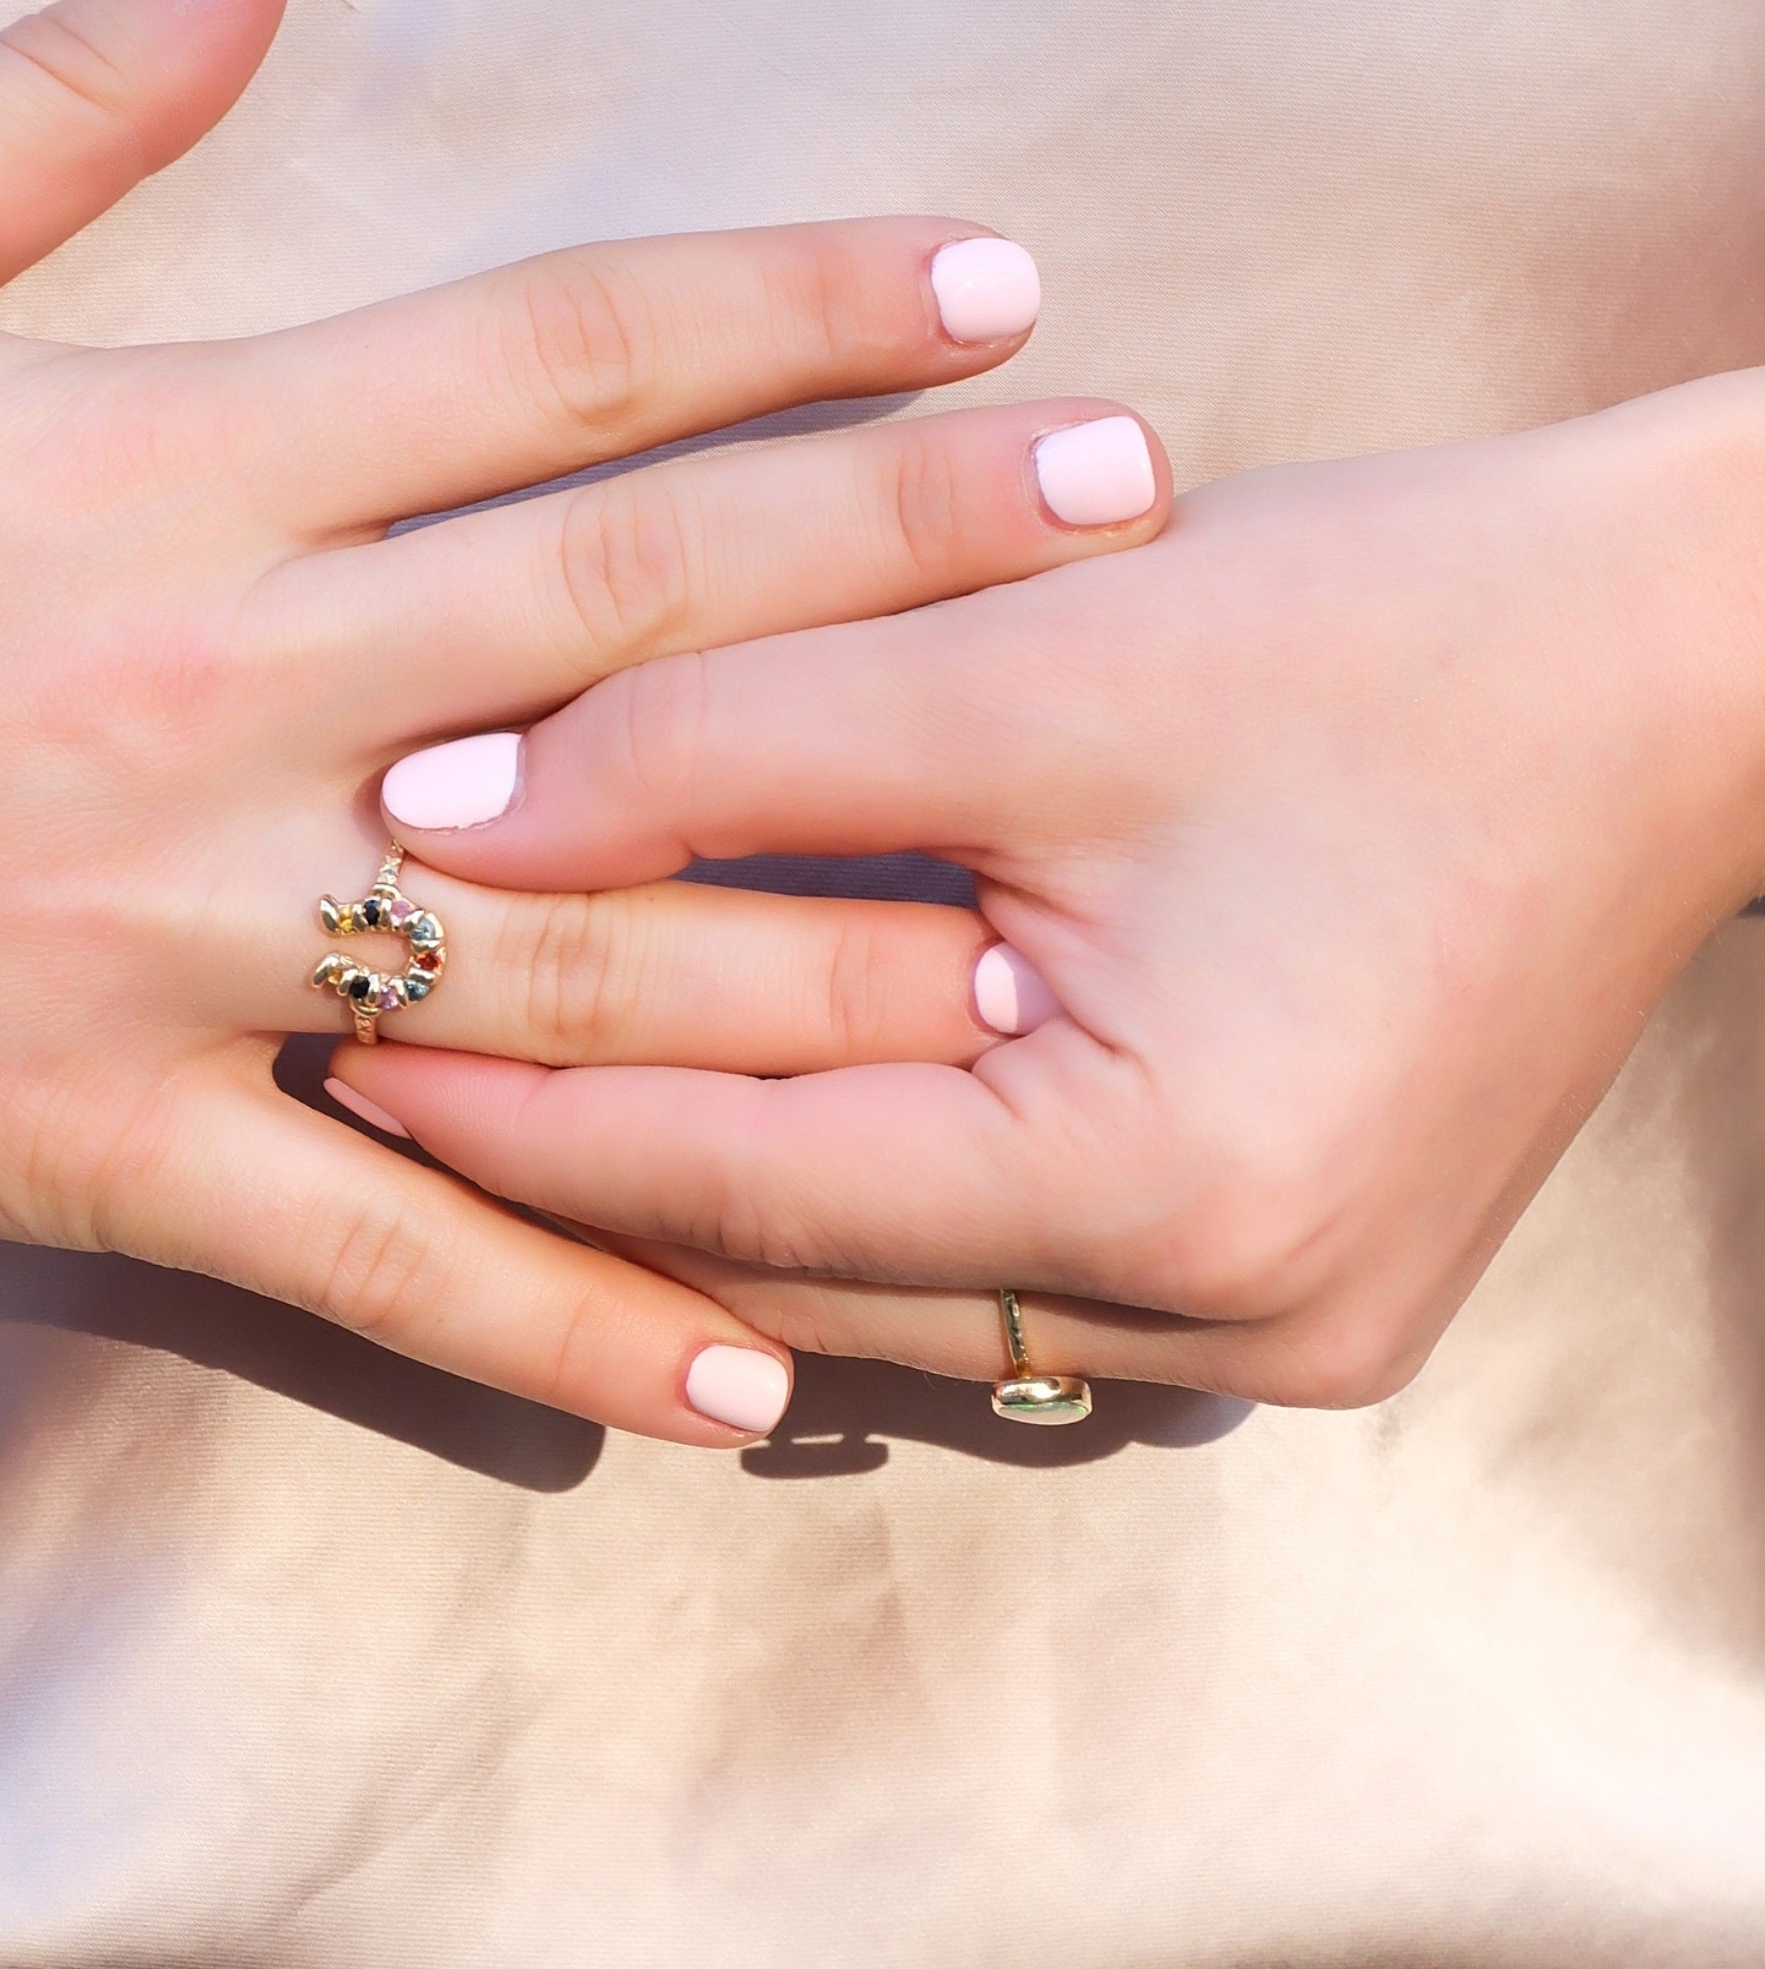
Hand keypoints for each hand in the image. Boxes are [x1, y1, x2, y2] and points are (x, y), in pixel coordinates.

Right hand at [0, 0, 1167, 1442]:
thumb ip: (51, 91)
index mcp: (162, 471)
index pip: (553, 362)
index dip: (791, 308)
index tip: (995, 283)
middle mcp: (211, 703)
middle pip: (631, 625)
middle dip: (906, 564)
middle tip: (1140, 525)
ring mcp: (168, 943)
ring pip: (557, 959)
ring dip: (810, 968)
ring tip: (1030, 976)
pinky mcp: (96, 1141)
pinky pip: (376, 1247)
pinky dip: (559, 1315)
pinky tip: (738, 1372)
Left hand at [337, 376, 1764, 1403]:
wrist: (1689, 674)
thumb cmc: (1390, 632)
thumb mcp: (1031, 654)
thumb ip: (715, 732)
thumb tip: (440, 813)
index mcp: (1168, 1181)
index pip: (741, 1179)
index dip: (519, 1113)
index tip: (338, 1042)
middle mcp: (1226, 1315)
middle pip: (800, 1270)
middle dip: (586, 1174)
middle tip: (373, 1076)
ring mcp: (1274, 1335)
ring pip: (886, 1297)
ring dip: (708, 1197)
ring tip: (510, 1097)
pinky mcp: (1292, 1293)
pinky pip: (995, 1280)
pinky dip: (855, 1199)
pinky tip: (732, 1118)